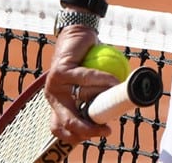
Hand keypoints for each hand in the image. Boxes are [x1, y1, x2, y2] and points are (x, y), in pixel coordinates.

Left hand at [43, 25, 116, 143]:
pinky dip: (103, 80)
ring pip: (82, 99)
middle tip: (106, 130)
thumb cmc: (89, 60)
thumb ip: (97, 97)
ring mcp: (54, 84)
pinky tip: (115, 81)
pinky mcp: (61, 70)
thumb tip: (116, 114)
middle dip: (87, 129)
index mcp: (58, 104)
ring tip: (118, 93)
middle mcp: (53, 97)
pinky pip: (86, 78)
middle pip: (67, 121)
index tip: (98, 134)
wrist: (78, 35)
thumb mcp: (91, 84)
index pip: (60, 128)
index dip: (76, 136)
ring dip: (103, 96)